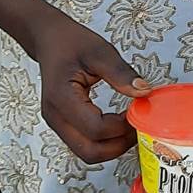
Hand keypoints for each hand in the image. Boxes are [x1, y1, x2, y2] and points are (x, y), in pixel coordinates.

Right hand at [31, 10, 153, 164]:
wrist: (49, 40)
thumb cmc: (70, 43)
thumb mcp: (99, 51)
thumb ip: (121, 73)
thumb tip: (144, 91)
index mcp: (61, 98)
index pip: (95, 129)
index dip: (121, 126)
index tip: (137, 111)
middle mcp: (55, 117)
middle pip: (90, 151)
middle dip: (118, 145)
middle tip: (137, 126)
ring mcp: (57, 123)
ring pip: (87, 153)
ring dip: (113, 147)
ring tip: (130, 125)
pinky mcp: (64, 125)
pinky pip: (85, 144)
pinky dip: (105, 142)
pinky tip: (118, 125)